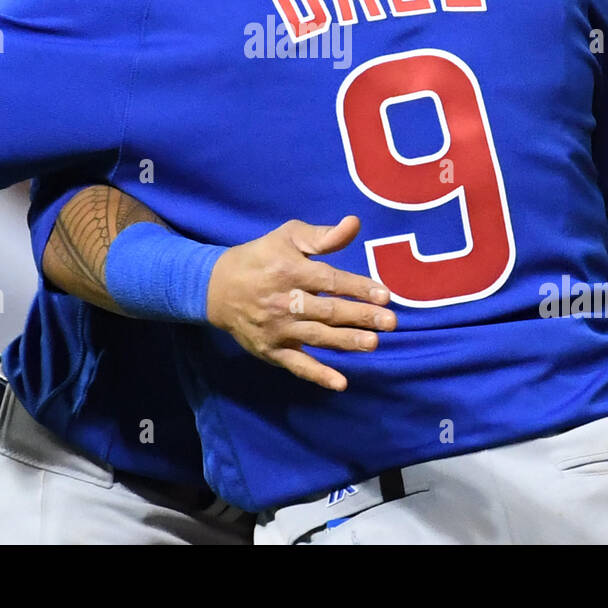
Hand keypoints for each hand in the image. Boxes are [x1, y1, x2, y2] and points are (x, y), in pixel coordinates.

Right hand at [205, 216, 395, 391]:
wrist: (216, 288)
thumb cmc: (260, 257)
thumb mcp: (287, 237)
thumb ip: (322, 236)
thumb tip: (354, 224)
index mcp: (290, 270)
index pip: (330, 280)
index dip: (358, 288)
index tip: (385, 295)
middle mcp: (285, 301)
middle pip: (328, 311)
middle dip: (360, 316)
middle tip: (391, 322)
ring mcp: (278, 329)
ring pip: (317, 337)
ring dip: (346, 342)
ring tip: (373, 343)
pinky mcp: (271, 351)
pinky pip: (297, 365)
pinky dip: (318, 375)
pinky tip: (340, 383)